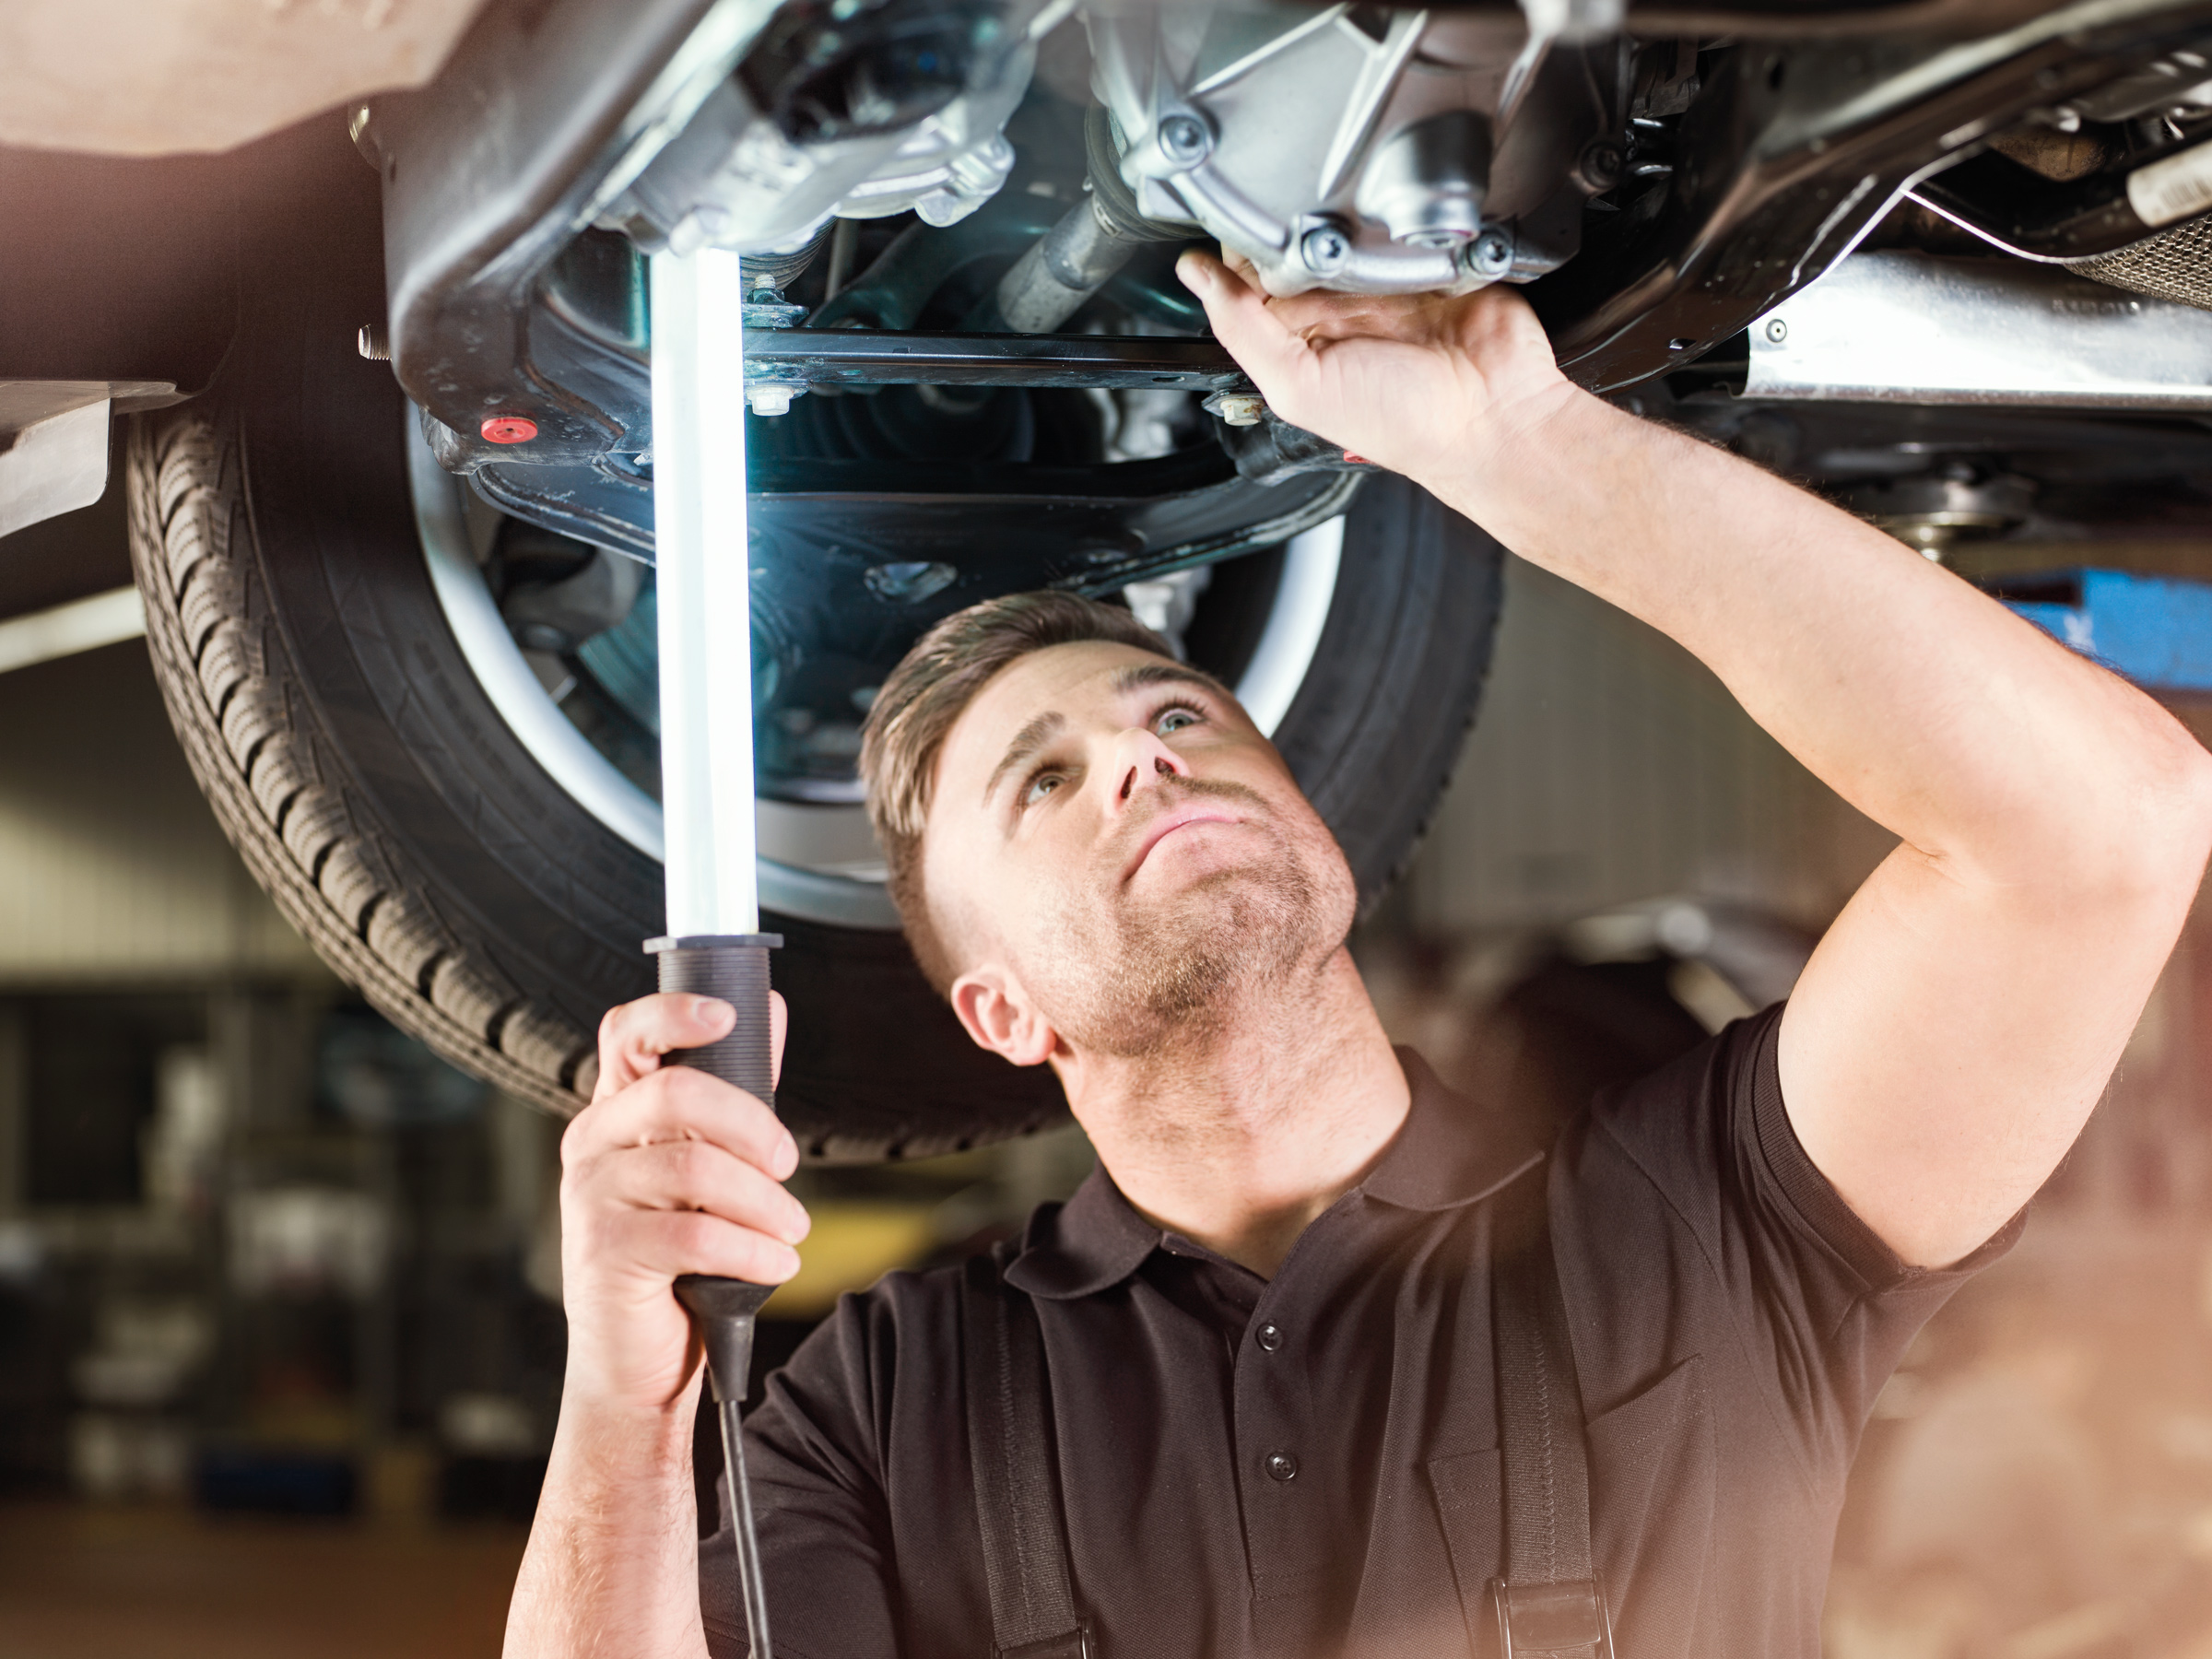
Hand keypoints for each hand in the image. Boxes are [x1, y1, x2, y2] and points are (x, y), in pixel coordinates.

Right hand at [557, 992, 805, 1416]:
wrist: (638, 1360)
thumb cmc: (676, 1257)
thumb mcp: (706, 1166)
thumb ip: (734, 1090)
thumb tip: (767, 1010)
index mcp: (616, 1110)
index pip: (627, 1035)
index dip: (673, 1013)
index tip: (726, 1014)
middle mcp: (592, 1143)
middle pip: (676, 1094)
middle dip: (753, 1125)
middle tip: (787, 1164)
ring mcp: (591, 1197)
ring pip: (695, 1169)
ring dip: (764, 1201)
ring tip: (789, 1228)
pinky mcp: (605, 1253)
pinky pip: (696, 1237)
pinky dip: (753, 1251)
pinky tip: (775, 1264)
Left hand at [1175, 248, 1577, 492]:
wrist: (1494, 419)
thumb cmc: (1407, 424)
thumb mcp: (1300, 386)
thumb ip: (1242, 329)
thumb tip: (1194, 274)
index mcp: (1299, 338)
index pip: (1251, 276)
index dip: (1244, 251)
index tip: (1245, 228)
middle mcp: (1341, 307)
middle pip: (1299, 242)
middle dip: (1299, 231)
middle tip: (1316, 237)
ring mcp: (1388, 282)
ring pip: (1350, 226)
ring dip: (1352, 223)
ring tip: (1365, 244)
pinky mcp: (1433, 261)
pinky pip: (1406, 223)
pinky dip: (1400, 221)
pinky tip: (1399, 232)